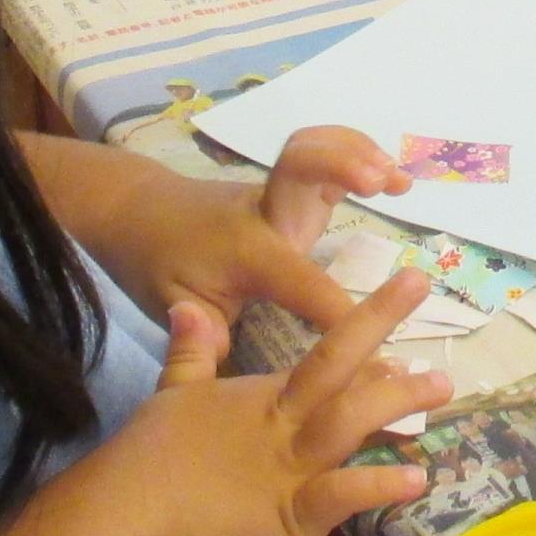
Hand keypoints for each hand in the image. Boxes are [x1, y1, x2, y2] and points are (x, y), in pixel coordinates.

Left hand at [97, 124, 411, 329]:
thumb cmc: (158, 264)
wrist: (136, 212)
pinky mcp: (285, 185)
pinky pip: (323, 157)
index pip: (303, 282)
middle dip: (340, 166)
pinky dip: (358, 154)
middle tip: (378, 184)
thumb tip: (246, 384)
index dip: (339, 312)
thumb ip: (209, 342)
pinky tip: (396, 178)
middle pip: (299, 168)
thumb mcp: (174, 310)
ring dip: (358, 153)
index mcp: (244, 250)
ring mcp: (275, 192)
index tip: (378, 347)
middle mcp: (264, 212)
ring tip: (399, 179)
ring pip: (314, 151)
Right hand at [118, 272, 444, 535]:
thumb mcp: (174, 397)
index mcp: (264, 398)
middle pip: (338, 371)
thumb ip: (191, 354)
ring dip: (395, 404)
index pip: (323, 357)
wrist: (127, 511)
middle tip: (429, 311)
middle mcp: (285, 425)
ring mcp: (292, 469)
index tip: (405, 297)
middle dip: (383, 336)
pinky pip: (340, 496)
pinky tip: (416, 480)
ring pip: (349, 424)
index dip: (365, 327)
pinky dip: (377, 487)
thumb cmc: (151, 457)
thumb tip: (189, 308)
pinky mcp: (291, 517)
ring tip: (442, 386)